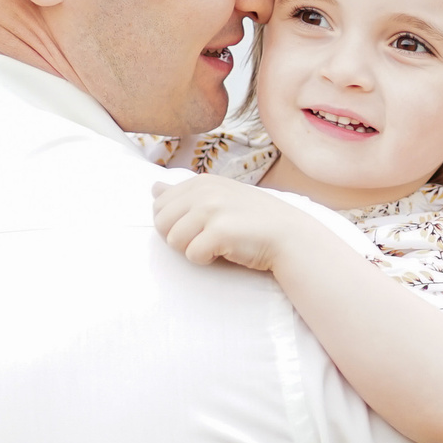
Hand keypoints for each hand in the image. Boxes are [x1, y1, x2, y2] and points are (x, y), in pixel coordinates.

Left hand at [152, 175, 319, 272]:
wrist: (289, 236)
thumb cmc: (254, 219)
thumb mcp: (220, 196)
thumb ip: (186, 193)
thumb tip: (154, 187)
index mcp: (202, 182)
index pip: (159, 204)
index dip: (174, 223)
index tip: (199, 227)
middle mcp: (204, 192)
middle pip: (161, 223)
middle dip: (179, 237)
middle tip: (206, 238)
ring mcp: (212, 210)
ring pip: (173, 241)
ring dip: (193, 249)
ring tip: (218, 244)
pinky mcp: (219, 232)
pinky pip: (192, 255)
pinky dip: (207, 260)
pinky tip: (226, 251)